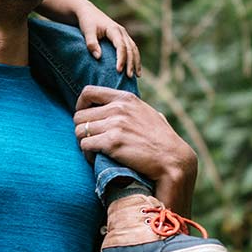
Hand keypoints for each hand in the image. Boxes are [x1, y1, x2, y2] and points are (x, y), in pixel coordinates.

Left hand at [73, 86, 196, 206]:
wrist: (172, 159)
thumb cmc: (161, 139)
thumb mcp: (146, 112)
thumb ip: (129, 107)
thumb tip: (114, 106)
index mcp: (125, 98)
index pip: (88, 92)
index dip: (80, 105)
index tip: (85, 117)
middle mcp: (118, 108)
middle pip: (79, 116)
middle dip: (82, 129)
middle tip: (91, 140)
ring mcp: (115, 125)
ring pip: (79, 131)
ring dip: (84, 143)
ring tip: (94, 151)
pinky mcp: (112, 143)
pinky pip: (85, 146)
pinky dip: (87, 155)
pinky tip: (97, 159)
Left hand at [74, 5, 140, 77]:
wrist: (88, 12)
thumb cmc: (87, 22)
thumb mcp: (87, 31)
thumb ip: (92, 44)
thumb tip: (98, 57)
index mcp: (114, 29)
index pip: (121, 46)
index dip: (121, 59)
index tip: (118, 70)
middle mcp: (122, 31)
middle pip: (130, 48)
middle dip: (131, 63)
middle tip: (129, 77)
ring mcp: (123, 34)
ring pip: (134, 49)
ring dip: (136, 62)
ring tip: (137, 76)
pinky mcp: (122, 38)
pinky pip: (132, 49)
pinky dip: (135, 58)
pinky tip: (135, 69)